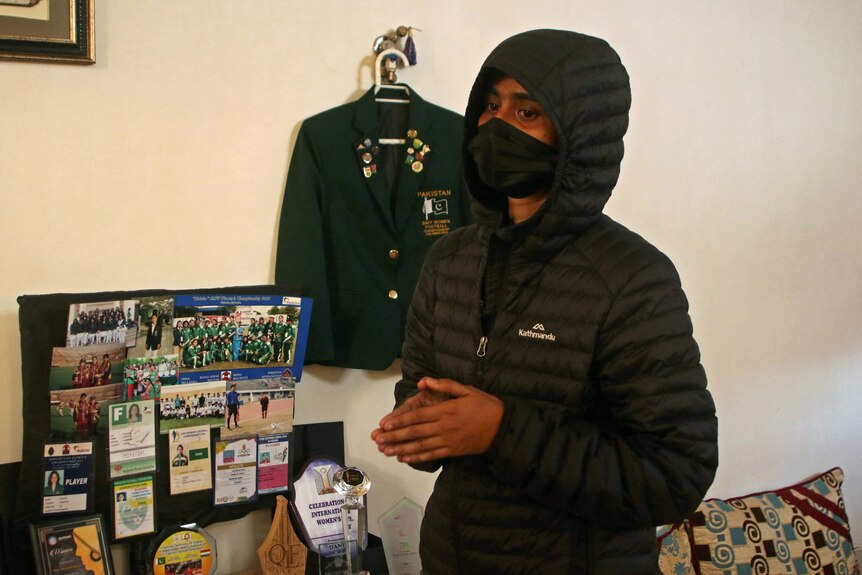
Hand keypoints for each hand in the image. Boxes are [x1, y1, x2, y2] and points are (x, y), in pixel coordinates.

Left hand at [370, 377, 503, 463]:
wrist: (503, 427)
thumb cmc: (485, 405)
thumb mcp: (467, 389)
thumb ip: (444, 385)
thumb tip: (424, 381)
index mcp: (446, 410)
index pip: (417, 416)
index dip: (399, 421)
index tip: (384, 425)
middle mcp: (444, 427)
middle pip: (414, 432)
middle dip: (394, 436)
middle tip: (378, 439)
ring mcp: (448, 441)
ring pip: (420, 446)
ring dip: (401, 449)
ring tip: (386, 451)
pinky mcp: (453, 451)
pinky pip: (432, 455)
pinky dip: (417, 458)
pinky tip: (404, 459)